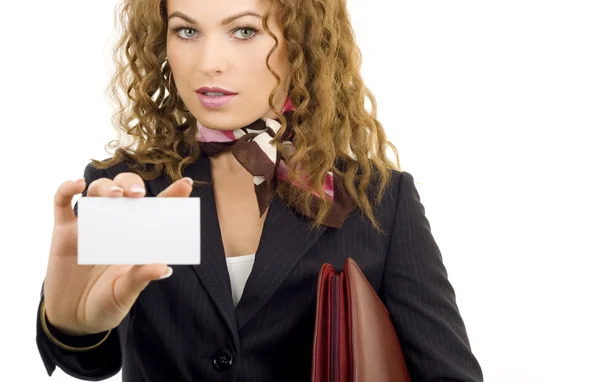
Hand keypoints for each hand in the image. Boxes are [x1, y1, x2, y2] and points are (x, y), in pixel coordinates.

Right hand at [43, 172, 193, 334]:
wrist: (73, 319)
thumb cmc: (106, 304)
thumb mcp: (125, 293)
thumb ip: (141, 278)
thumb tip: (164, 268)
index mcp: (136, 236)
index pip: (156, 209)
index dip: (171, 195)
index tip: (186, 184)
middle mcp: (114, 224)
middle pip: (124, 190)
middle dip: (132, 185)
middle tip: (139, 195)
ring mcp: (89, 225)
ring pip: (97, 190)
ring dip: (106, 186)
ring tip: (115, 196)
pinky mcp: (63, 231)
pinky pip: (61, 203)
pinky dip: (66, 189)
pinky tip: (77, 185)